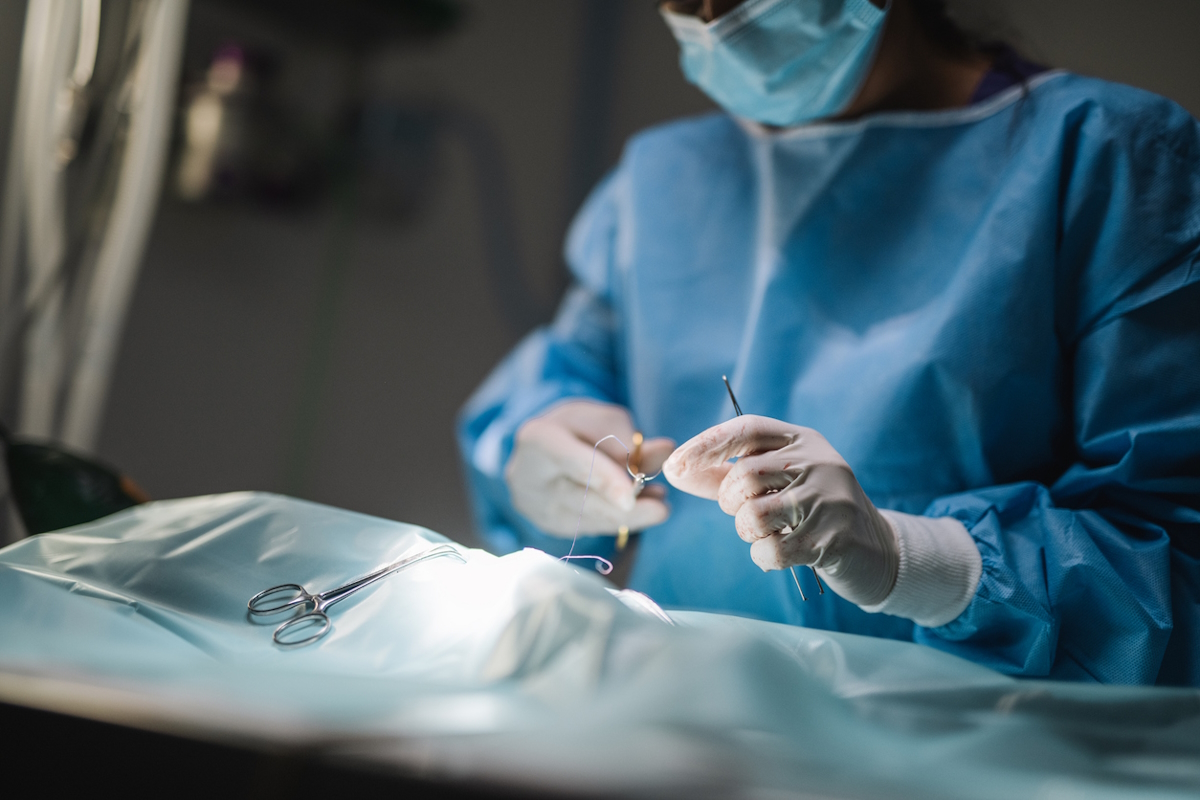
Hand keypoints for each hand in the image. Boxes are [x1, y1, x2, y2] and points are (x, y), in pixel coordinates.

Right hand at [506, 401, 674, 537]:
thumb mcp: (600, 419)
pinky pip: (588, 528)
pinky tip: (637, 509)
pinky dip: (616, 520)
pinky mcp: (547, 525)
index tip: (631, 498)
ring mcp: (535, 507)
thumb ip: (629, 438)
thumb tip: (663, 452)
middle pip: (582, 500)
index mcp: (537, 438)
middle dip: (626, 510)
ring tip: (658, 504)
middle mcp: (527, 477)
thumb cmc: (573, 428)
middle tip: (661, 510)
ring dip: (628, 517)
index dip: (603, 481)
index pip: (574, 463)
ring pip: (588, 520)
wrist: (539, 449)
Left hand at [663, 416, 897, 606]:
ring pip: (754, 515)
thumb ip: (725, 477)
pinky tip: (776, 553)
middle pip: (745, 476)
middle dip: (729, 502)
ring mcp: (828, 501)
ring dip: (746, 532)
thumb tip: (673, 470)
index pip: (747, 430)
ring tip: (764, 533)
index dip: (706, 445)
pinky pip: (772, 551)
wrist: (876, 549)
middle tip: (742, 512)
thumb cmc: (810, 512)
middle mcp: (819, 463)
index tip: (674, 465)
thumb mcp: (775, 483)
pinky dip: (762, 557)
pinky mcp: (833, 540)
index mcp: (802, 441)